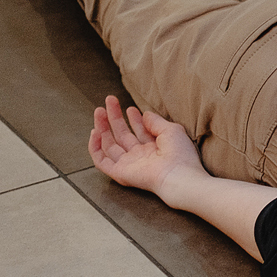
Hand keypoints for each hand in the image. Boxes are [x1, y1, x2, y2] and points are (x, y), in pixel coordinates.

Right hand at [89, 97, 203, 199]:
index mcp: (154, 149)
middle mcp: (140, 157)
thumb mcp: (171, 131)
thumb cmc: (180, 156)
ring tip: (99, 110)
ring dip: (102, 127)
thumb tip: (145, 114)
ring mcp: (129, 165)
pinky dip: (95, 147)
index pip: (139, 132)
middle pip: (122, 135)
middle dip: (115, 118)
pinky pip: (101, 161)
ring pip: (109, 145)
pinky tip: (95, 132)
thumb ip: (156, 122)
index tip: (131, 108)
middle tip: (110, 101)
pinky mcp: (119, 173)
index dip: (134, 119)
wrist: (178, 176)